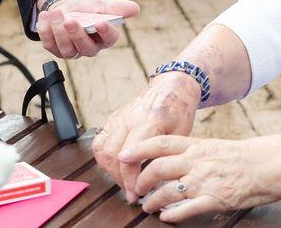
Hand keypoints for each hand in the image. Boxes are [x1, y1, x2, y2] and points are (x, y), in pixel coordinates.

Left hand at [37, 0, 138, 58]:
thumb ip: (116, 7)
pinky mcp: (56, 49)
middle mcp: (89, 47)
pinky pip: (49, 44)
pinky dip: (46, 30)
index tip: (100, 22)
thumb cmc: (88, 8)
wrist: (68, 7)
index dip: (106, 32)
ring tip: (56, 13)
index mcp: (105, 37)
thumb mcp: (102, 3)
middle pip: (85, 48)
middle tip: (70, 20)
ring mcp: (72, 50)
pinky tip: (46, 16)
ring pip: (66, 49)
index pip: (109, 39)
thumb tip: (135, 8)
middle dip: (76, 34)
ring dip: (59, 31)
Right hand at [91, 72, 198, 203]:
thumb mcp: (181, 134)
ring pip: (101, 147)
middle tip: (130, 191)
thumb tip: (155, 184)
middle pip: (111, 154)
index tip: (136, 195)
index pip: (130, 156)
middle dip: (118, 178)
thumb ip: (164, 155)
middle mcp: (129, 118)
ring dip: (108, 168)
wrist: (172, 86)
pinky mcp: (114, 116)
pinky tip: (116, 165)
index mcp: (149, 121)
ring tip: (123, 180)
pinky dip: (104, 156)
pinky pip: (100, 139)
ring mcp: (119, 116)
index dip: (130, 180)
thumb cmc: (179, 110)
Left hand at [122, 135, 280, 222]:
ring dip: (152, 201)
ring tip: (147, 206)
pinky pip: (186, 209)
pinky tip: (166, 217)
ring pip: (166, 192)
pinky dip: (172, 214)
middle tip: (134, 189)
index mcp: (196, 146)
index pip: (160, 143)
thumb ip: (190, 152)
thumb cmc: (240, 157)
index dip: (138, 149)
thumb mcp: (212, 147)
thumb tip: (166, 159)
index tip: (122, 155)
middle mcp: (196, 161)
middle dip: (141, 181)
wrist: (267, 165)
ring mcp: (204, 181)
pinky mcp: (214, 199)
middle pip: (157, 169)